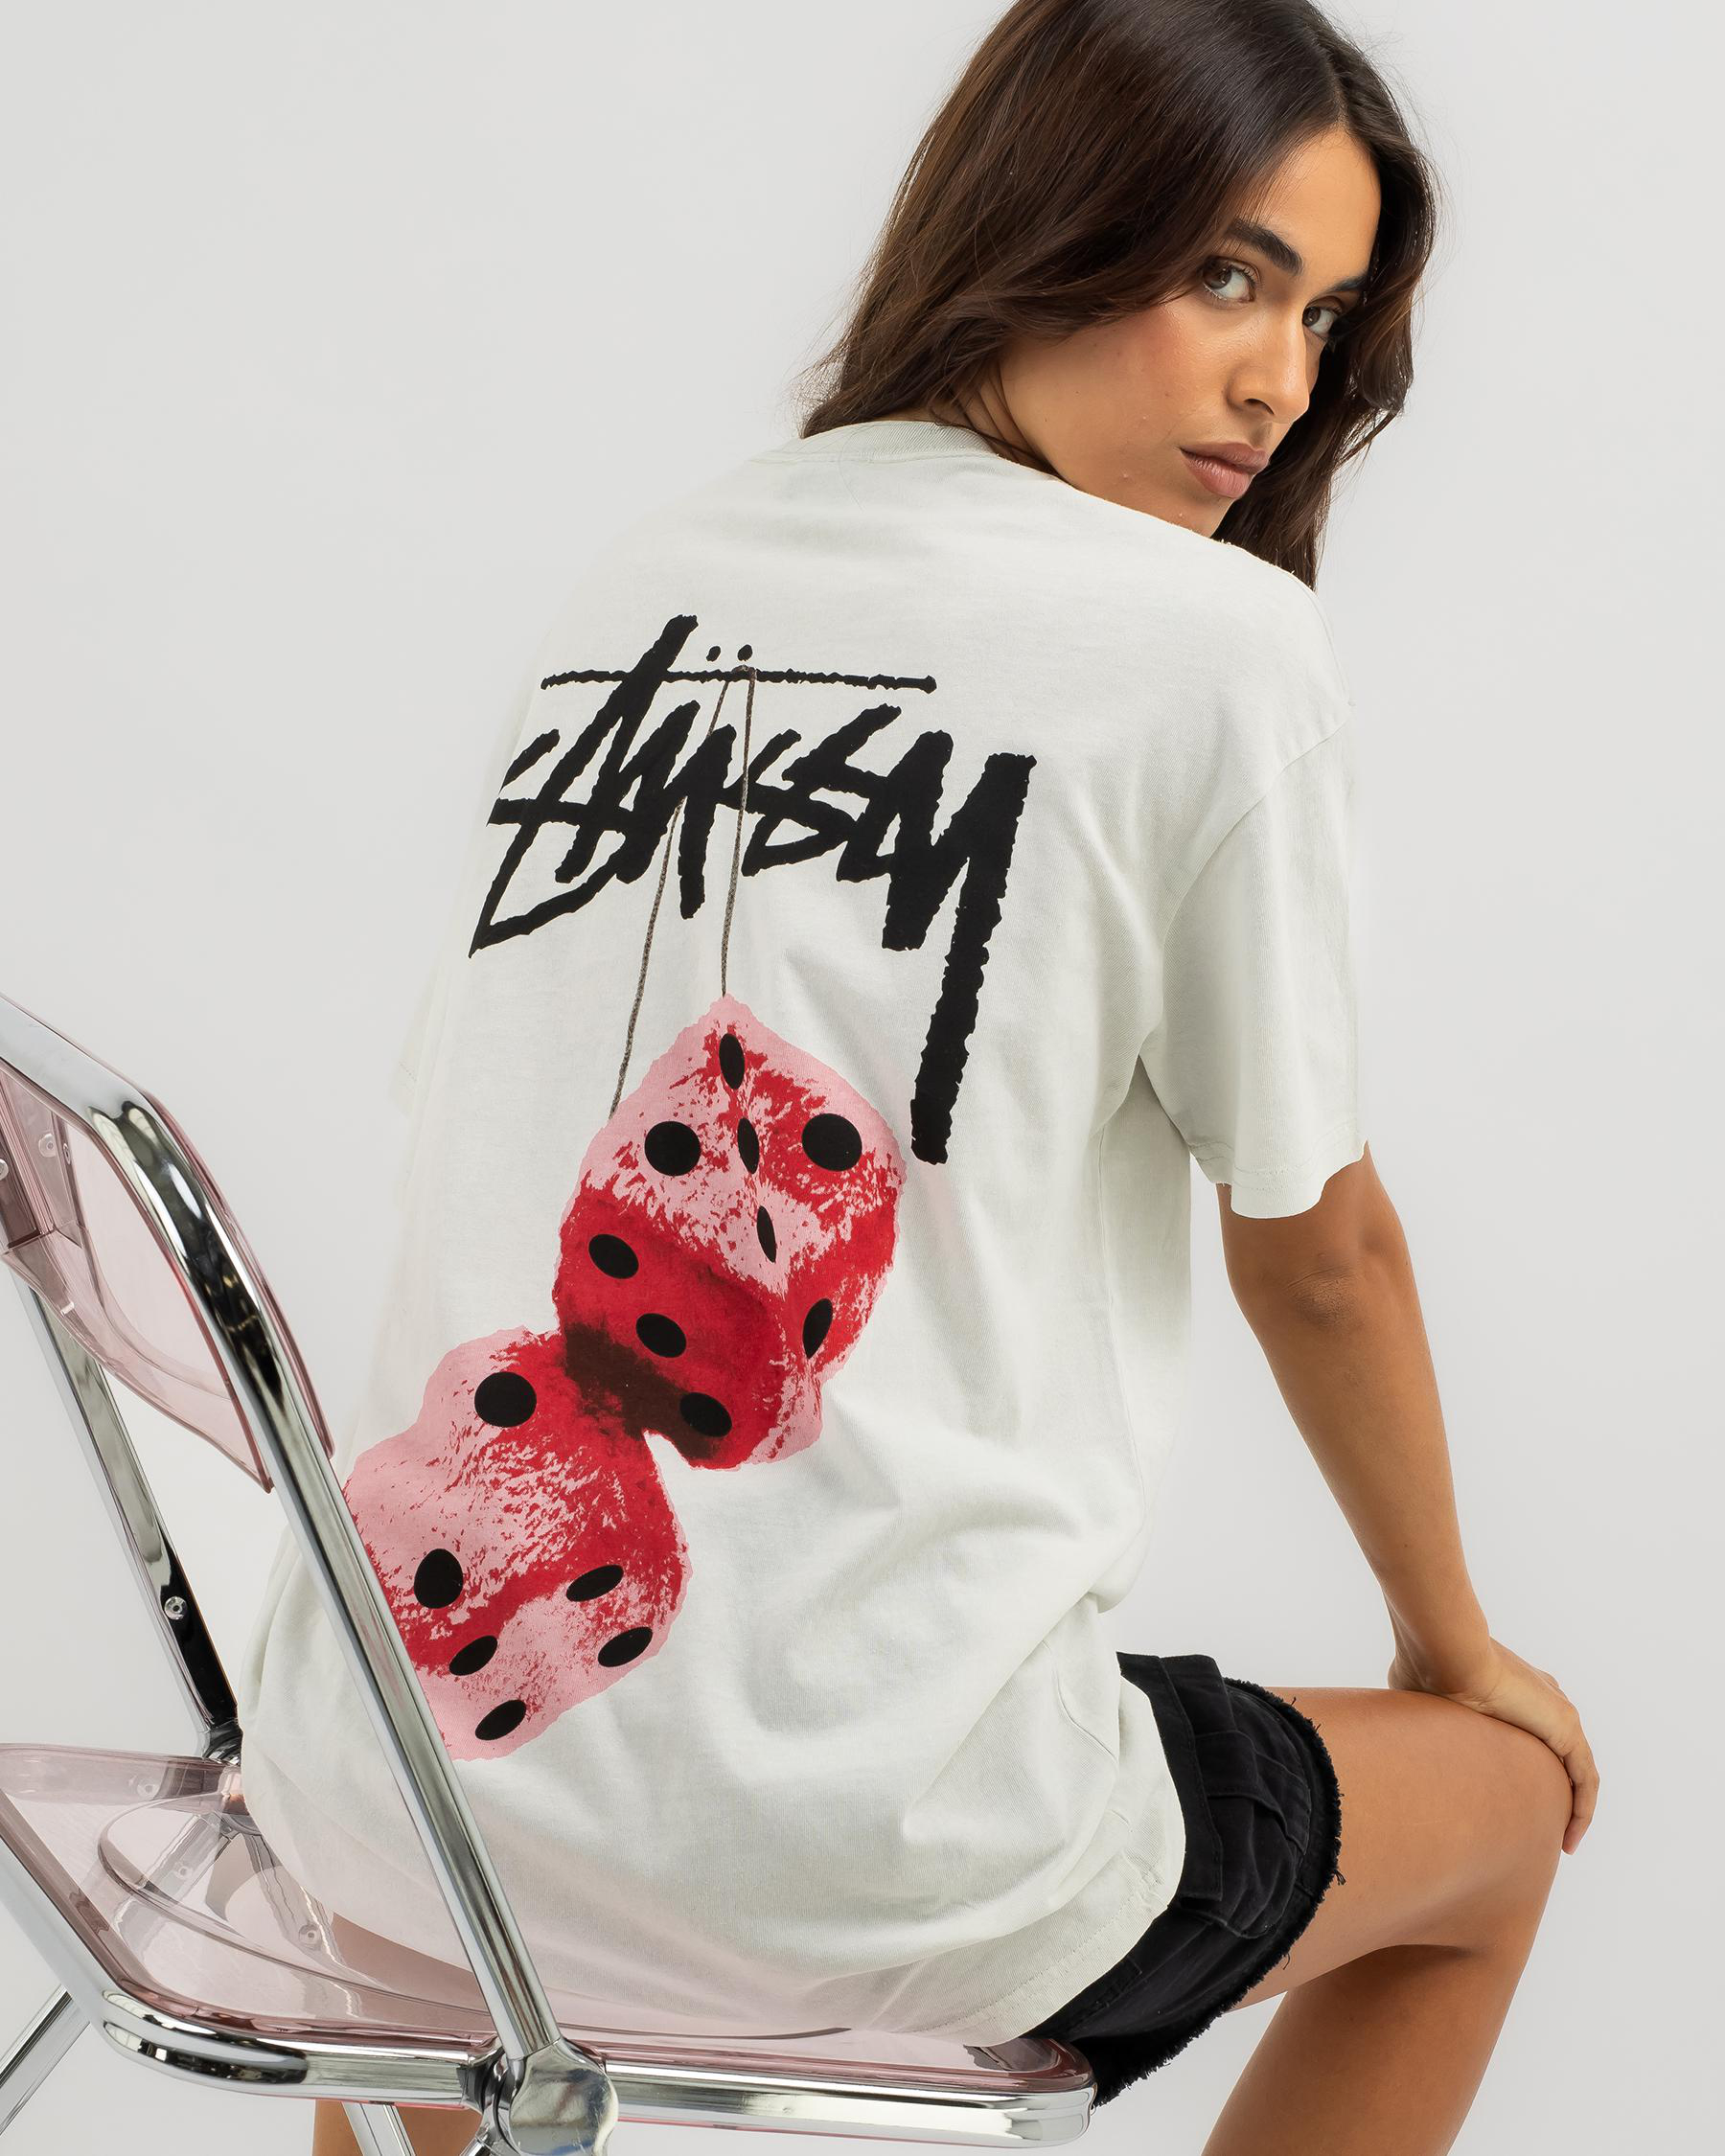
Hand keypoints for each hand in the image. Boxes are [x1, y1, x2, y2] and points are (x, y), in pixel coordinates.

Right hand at [1387, 1633, 1598, 1854]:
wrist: (1446, 1652)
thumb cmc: (1427, 1667)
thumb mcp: (1422, 1697)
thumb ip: (1422, 1714)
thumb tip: (1394, 1724)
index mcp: (1513, 1687)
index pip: (1533, 1731)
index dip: (1528, 1765)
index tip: (1514, 1796)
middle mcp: (1541, 1698)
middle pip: (1560, 1754)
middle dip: (1555, 1791)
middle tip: (1542, 1826)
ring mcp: (1557, 1712)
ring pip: (1577, 1771)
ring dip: (1572, 1808)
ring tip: (1562, 1842)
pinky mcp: (1565, 1728)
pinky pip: (1585, 1779)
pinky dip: (1582, 1810)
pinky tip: (1569, 1840)